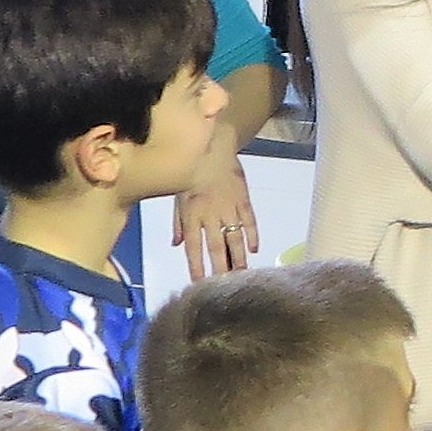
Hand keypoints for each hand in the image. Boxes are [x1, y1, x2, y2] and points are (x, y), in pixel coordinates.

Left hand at [175, 155, 259, 280]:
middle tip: (226, 284)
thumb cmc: (189, 172)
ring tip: (243, 273)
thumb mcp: (177, 196)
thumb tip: (177, 244)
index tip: (199, 282)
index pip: (194, 245)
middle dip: (220, 267)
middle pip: (216, 246)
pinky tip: (254, 249)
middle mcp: (211, 214)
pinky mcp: (244, 199)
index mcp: (192, 213)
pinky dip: (252, 235)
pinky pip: (249, 220)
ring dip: (238, 257)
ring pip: (235, 236)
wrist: (212, 146)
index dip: (196, 265)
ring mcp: (229, 207)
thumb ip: (178, 222)